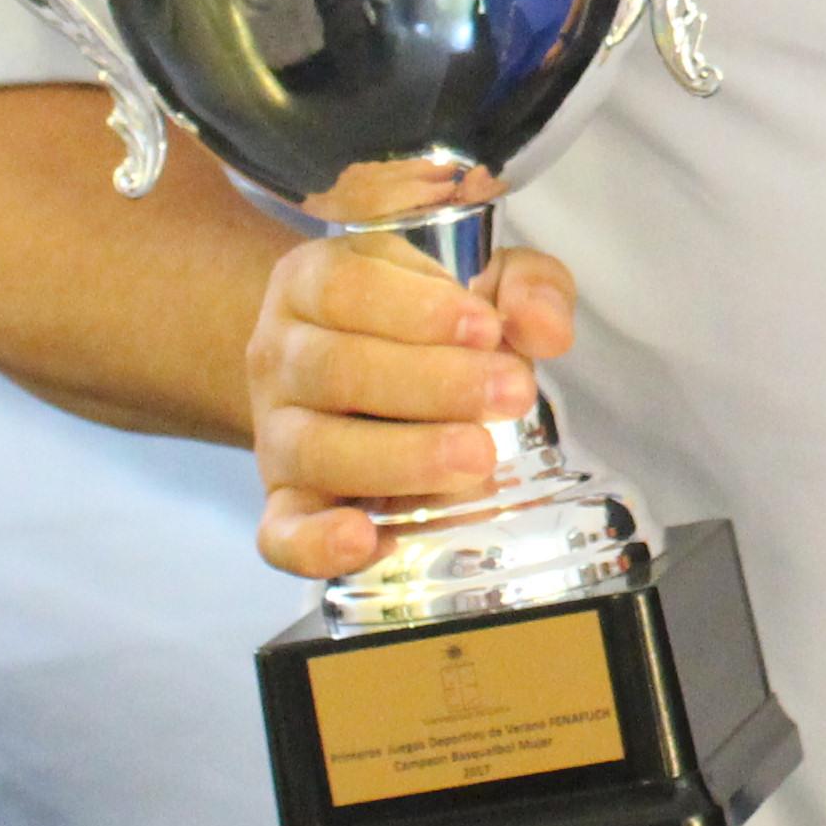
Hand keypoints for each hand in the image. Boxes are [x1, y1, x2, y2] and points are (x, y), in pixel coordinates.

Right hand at [243, 209, 577, 580]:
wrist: (359, 371)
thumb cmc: (430, 323)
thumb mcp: (482, 281)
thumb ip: (526, 287)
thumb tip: (548, 331)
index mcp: (313, 284)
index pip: (344, 288)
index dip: (416, 308)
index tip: (486, 327)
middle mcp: (282, 357)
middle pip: (338, 368)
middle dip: (433, 384)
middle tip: (511, 394)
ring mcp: (278, 435)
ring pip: (317, 448)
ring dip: (401, 456)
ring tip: (477, 456)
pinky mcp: (286, 505)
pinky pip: (281, 532)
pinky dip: (316, 544)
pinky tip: (368, 541)